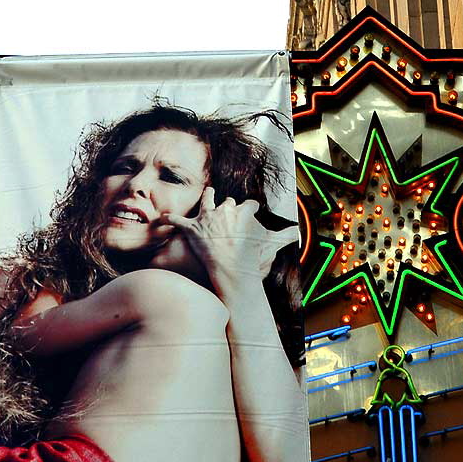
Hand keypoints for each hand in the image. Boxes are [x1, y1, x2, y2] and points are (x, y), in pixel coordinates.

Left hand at [159, 187, 297, 296]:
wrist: (231, 266)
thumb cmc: (251, 256)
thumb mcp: (272, 243)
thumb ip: (287, 236)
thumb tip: (299, 234)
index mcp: (242, 211)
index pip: (248, 205)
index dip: (250, 208)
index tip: (252, 209)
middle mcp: (223, 210)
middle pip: (226, 201)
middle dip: (227, 203)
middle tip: (227, 205)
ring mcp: (206, 217)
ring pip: (205, 201)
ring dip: (205, 198)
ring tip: (205, 195)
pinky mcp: (191, 228)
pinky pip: (178, 221)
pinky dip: (170, 219)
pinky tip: (163, 217)